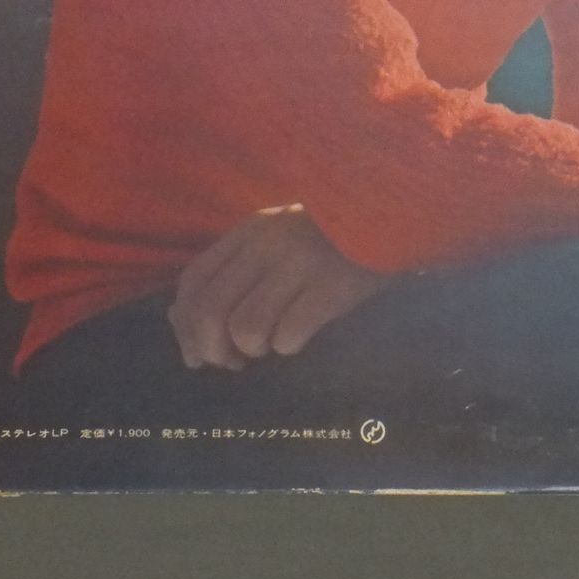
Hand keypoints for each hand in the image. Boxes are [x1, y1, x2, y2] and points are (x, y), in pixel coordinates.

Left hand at [167, 203, 391, 370]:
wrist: (395, 216)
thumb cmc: (332, 236)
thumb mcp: (277, 239)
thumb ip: (235, 271)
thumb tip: (183, 328)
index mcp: (249, 230)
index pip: (193, 282)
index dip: (185, 326)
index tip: (198, 351)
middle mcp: (267, 244)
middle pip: (210, 311)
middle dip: (213, 350)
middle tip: (233, 361)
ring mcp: (300, 264)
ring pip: (245, 328)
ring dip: (254, 348)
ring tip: (272, 343)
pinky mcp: (331, 288)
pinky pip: (288, 335)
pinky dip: (287, 346)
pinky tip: (301, 335)